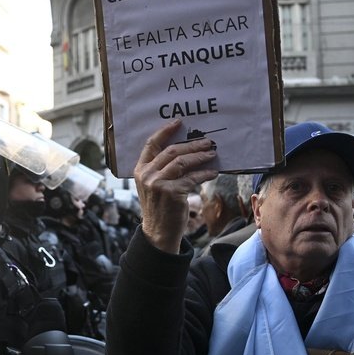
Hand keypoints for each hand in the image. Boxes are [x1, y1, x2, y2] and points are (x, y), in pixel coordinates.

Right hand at [135, 120, 217, 253]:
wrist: (158, 232)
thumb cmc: (160, 207)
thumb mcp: (153, 186)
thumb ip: (161, 169)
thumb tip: (186, 151)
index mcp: (140, 170)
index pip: (151, 144)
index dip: (165, 131)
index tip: (178, 122)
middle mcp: (147, 175)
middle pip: (171, 151)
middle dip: (191, 144)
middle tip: (207, 141)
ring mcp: (158, 184)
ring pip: (182, 162)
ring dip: (200, 156)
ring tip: (212, 153)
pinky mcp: (172, 193)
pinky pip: (192, 178)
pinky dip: (205, 173)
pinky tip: (213, 172)